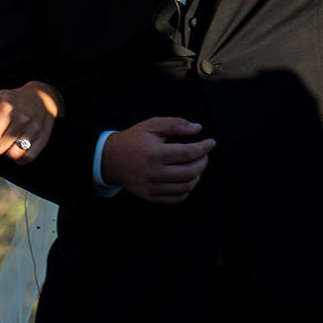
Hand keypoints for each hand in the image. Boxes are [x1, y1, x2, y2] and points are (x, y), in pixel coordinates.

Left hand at [0, 81, 59, 165]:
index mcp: (7, 110)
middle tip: (3, 137)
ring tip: (11, 144)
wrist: (44, 97)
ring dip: (10, 152)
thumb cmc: (17, 99)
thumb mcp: (0, 95)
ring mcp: (33, 129)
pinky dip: (21, 158)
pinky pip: (29, 157)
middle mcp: (21, 119)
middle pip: (0, 148)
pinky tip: (20, 150)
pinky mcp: (43, 137)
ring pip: (15, 154)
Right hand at [100, 117, 215, 203]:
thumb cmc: (133, 140)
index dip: (204, 148)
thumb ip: (175, 124)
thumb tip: (197, 129)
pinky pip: (177, 198)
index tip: (211, 142)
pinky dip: (187, 189)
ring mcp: (152, 187)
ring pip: (186, 186)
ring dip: (197, 175)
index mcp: (154, 153)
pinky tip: (186, 178)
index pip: (188, 153)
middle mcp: (153, 173)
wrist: (111, 159)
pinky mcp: (151, 197)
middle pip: (190, 172)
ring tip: (195, 165)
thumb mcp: (151, 125)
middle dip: (203, 161)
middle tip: (204, 154)